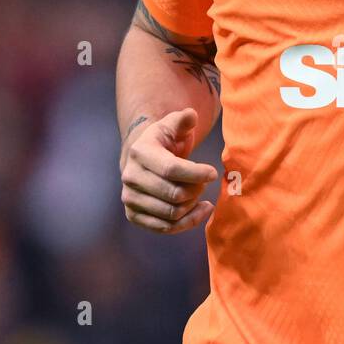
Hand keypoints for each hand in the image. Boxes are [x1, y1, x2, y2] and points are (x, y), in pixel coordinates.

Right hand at [120, 108, 217, 233]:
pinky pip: (165, 227)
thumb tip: (190, 116)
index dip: (196, 173)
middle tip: (204, 182)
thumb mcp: (173, 125)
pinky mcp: (134, 216)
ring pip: (171, 213)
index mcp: (140, 152)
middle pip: (173, 194)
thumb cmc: (164, 141)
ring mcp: (130, 198)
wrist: (143, 160)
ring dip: (193, 205)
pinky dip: (188, 222)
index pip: (171, 169)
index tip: (212, 173)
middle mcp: (130, 177)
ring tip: (200, 194)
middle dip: (196, 189)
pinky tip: (201, 210)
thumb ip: (183, 119)